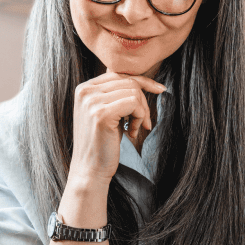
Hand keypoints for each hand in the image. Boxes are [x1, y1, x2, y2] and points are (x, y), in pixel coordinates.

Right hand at [67, 70, 166, 185]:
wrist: (90, 170)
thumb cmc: (102, 143)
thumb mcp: (106, 112)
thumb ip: (114, 94)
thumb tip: (138, 79)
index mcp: (84, 88)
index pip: (119, 74)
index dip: (142, 81)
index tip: (160, 89)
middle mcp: (85, 91)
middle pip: (128, 81)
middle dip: (144, 101)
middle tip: (144, 122)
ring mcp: (91, 101)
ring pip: (134, 91)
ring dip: (141, 112)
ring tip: (135, 129)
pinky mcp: (101, 113)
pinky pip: (134, 103)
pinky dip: (139, 117)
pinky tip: (132, 133)